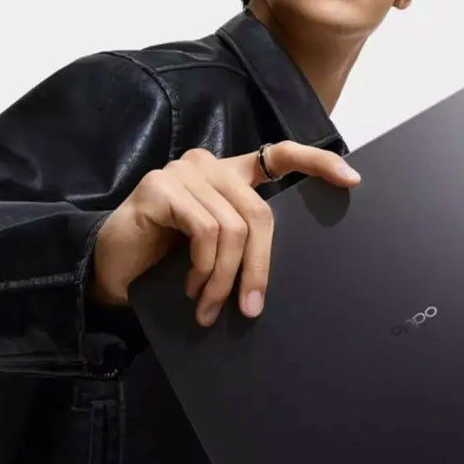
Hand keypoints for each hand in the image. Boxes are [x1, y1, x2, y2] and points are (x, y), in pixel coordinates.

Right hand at [89, 140, 360, 326]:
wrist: (110, 269)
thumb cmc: (165, 261)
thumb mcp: (213, 250)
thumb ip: (242, 241)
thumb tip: (276, 276)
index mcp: (230, 175)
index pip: (281, 155)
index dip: (317, 164)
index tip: (352, 181)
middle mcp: (209, 164)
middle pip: (259, 213)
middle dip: (260, 267)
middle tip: (250, 308)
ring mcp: (183, 172)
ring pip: (232, 228)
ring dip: (224, 278)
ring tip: (209, 307)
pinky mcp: (160, 187)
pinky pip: (203, 229)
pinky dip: (203, 266)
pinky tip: (192, 288)